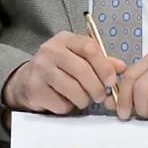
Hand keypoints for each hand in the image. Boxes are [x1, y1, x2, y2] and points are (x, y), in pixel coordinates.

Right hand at [2, 32, 125, 113]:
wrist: (25, 81)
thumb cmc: (58, 69)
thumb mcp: (78, 59)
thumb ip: (100, 62)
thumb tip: (122, 67)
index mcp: (65, 39)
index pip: (89, 47)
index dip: (104, 66)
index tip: (111, 81)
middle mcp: (50, 50)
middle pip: (82, 70)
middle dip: (96, 88)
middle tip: (99, 96)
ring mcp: (40, 69)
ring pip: (73, 89)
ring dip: (83, 100)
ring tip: (82, 99)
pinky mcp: (34, 89)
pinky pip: (61, 103)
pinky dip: (68, 107)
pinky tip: (65, 101)